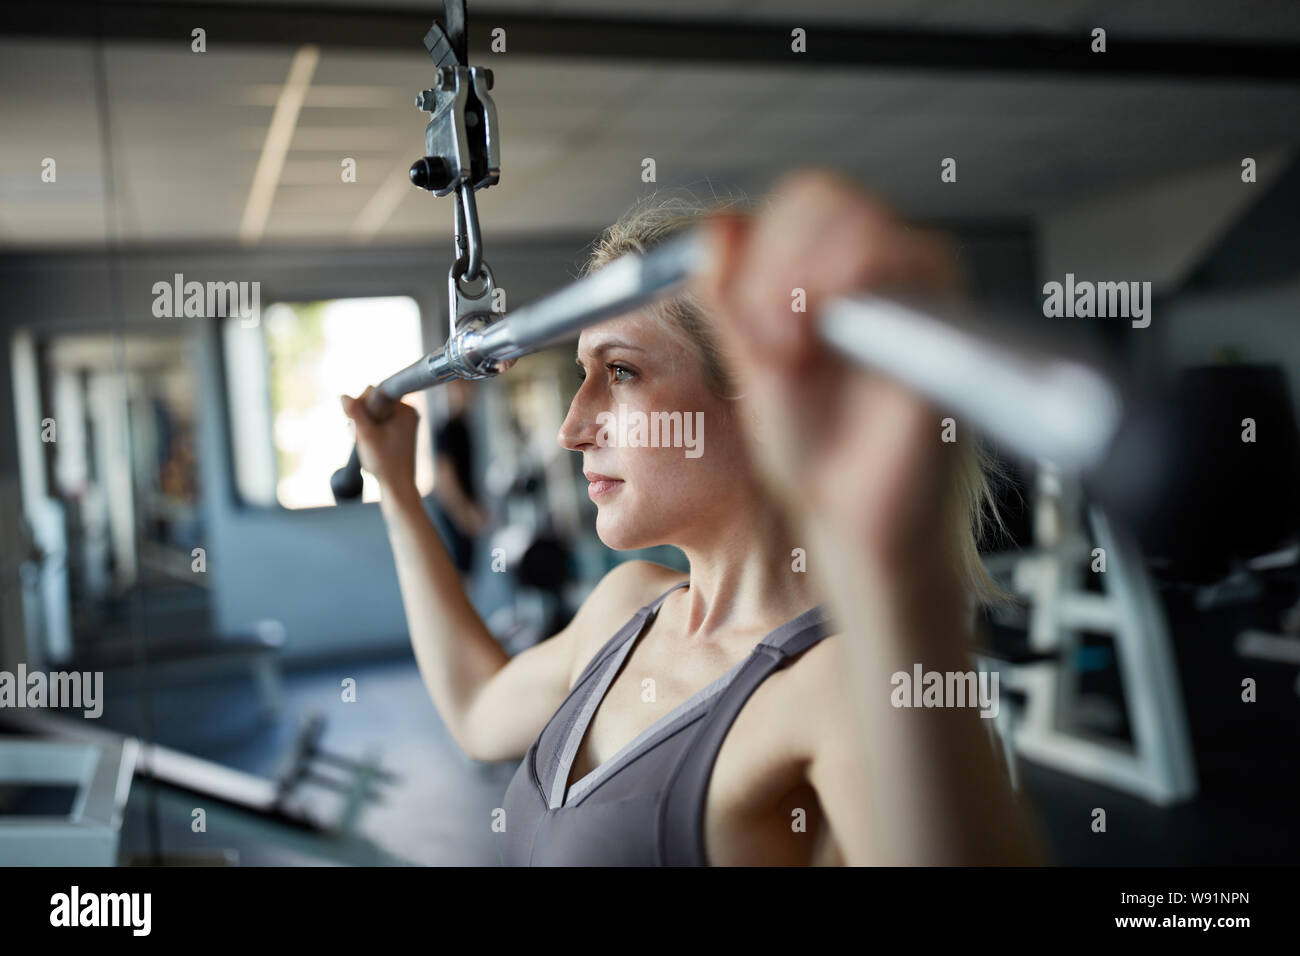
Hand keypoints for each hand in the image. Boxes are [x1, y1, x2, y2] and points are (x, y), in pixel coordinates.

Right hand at [341, 386, 420, 493]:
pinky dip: (371, 431)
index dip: (361, 403)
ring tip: (361, 440)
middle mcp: (409, 413)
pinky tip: (366, 443)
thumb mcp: (366, 434)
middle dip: (362, 417)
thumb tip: (343, 396)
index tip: (355, 419)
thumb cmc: (384, 461)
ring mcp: (406, 423)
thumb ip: (355, 413)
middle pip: (375, 403)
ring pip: (376, 414)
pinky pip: (381, 423)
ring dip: (364, 425)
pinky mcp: (401, 433)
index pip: (376, 392)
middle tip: (357, 434)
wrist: (397, 485)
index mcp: (406, 409)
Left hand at [699, 170, 965, 579]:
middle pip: (827, 196)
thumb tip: (716, 225)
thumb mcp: (752, 364)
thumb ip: (731, 298)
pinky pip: (913, 258)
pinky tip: (819, 348)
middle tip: (766, 339)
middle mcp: (883, 270)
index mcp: (837, 272)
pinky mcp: (945, 320)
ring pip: (862, 219)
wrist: (853, 518)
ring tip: (790, 353)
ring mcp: (918, 291)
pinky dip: (852, 286)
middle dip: (774, 264)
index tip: (745, 318)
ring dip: (801, 278)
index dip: (761, 245)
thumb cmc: (816, 449)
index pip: (802, 202)